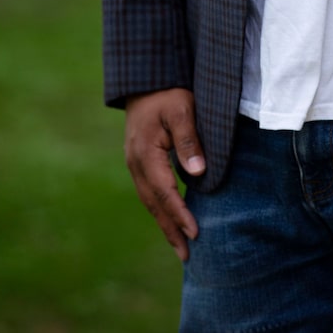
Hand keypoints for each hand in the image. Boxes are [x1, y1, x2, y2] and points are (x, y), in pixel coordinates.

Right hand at [124, 88, 205, 260]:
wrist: (144, 78)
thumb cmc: (167, 91)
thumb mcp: (182, 109)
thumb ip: (189, 140)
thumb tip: (197, 174)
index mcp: (145, 153)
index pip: (165, 192)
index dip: (180, 214)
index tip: (195, 232)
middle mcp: (136, 163)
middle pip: (154, 204)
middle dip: (170, 229)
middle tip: (186, 254)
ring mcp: (135, 163)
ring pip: (150, 200)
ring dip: (164, 223)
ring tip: (180, 245)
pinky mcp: (139, 160)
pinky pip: (150, 191)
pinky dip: (160, 208)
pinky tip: (170, 217)